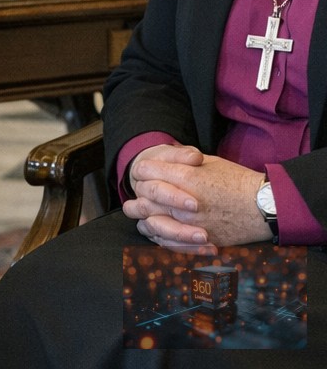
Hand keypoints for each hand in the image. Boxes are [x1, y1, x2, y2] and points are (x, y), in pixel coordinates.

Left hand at [124, 146, 269, 248]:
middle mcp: (184, 202)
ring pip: (151, 222)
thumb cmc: (238, 181)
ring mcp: (191, 224)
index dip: (141, 170)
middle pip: (145, 196)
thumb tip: (163, 164)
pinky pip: (168, 243)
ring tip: (141, 211)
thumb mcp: (209, 162)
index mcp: (186, 177)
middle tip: (140, 191)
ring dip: (143, 216)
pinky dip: (157, 236)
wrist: (265, 207)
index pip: (146, 172)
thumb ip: (182, 163)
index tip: (142, 171)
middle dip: (139, 192)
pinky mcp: (199, 242)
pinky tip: (155, 230)